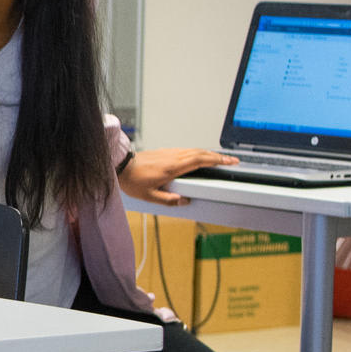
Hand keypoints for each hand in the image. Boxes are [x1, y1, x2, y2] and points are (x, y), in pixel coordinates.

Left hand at [118, 147, 236, 205]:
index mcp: (172, 167)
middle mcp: (172, 157)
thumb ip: (168, 200)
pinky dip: (197, 153)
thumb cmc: (132, 180)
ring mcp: (168, 153)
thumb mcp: (149, 196)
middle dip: (218, 156)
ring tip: (219, 159)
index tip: (230, 161)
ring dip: (208, 153)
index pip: (200, 160)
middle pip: (200, 153)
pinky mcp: (164, 152)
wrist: (119, 166)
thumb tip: (184, 201)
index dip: (217, 160)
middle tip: (231, 160)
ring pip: (193, 150)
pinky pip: (185, 151)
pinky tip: (199, 158)